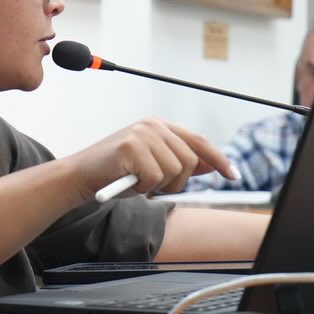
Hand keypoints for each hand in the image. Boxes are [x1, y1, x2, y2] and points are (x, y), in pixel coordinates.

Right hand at [66, 118, 235, 200]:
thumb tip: (211, 166)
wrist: (81, 176)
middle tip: (152, 185)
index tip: (233, 175)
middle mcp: (153, 126)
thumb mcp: (153, 167)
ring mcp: (142, 134)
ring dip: (158, 186)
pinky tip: (128, 182)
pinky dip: (143, 188)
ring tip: (137, 182)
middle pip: (190, 160)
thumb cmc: (116, 174)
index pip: (198, 141)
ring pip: (175, 171)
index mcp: (159, 126)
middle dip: (176, 182)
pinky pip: (155, 178)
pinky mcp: (131, 147)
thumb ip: (180, 163)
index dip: (219, 159)